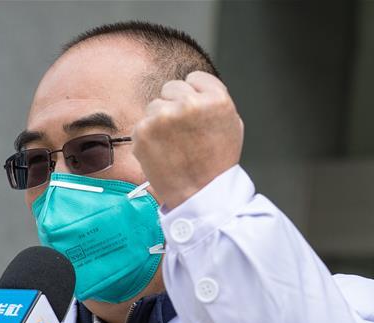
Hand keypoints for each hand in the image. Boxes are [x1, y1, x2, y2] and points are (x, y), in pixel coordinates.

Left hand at [132, 71, 243, 208]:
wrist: (200, 193)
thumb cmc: (217, 162)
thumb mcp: (232, 123)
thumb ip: (214, 99)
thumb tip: (195, 85)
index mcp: (215, 98)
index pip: (193, 78)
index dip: (194, 95)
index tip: (194, 113)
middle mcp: (188, 103)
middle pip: (171, 87)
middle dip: (175, 104)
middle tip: (183, 131)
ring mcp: (163, 117)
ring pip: (155, 105)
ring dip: (160, 120)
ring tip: (174, 144)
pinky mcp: (143, 132)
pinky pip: (142, 124)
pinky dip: (148, 136)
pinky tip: (162, 151)